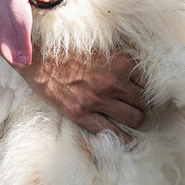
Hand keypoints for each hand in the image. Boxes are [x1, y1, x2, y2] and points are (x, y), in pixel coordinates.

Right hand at [12, 48, 146, 142]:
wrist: (37, 57)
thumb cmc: (66, 48)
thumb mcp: (99, 45)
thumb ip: (118, 57)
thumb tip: (134, 69)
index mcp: (119, 62)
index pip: (148, 80)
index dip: (144, 85)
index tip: (141, 88)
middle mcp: (113, 82)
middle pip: (144, 101)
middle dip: (142, 103)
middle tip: (137, 104)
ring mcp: (98, 100)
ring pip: (135, 118)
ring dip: (135, 118)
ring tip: (130, 117)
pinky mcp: (82, 114)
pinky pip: (112, 132)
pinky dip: (122, 137)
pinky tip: (125, 138)